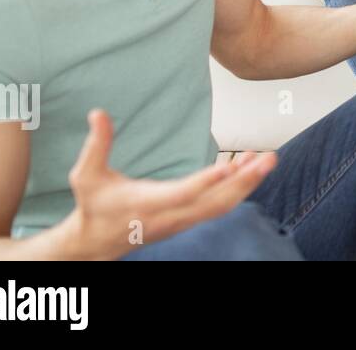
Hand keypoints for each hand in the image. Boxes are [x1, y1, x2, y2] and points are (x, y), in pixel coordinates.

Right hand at [62, 109, 275, 259]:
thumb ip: (96, 144)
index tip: (229, 166)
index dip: (206, 182)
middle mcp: (169, 216)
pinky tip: (248, 165)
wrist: (96, 243)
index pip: (182, 194)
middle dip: (245, 182)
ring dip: (247, 183)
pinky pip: (219, 205)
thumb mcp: (85, 175)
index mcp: (145, 203)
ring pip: (222, 206)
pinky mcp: (188, 220)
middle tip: (269, 158)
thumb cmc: (93, 204)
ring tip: (266, 158)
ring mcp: (181, 221)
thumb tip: (98, 112)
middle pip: (215, 203)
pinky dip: (237, 187)